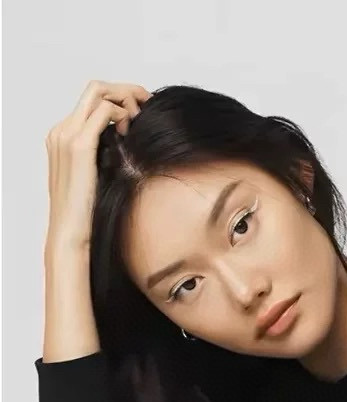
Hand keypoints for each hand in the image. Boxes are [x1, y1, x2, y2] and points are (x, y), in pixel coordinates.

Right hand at [44, 79, 151, 251]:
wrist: (70, 232)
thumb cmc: (87, 212)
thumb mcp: (97, 177)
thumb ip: (106, 156)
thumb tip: (131, 146)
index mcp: (63, 136)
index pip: (91, 100)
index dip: (119, 98)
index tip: (142, 109)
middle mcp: (61, 130)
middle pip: (95, 89)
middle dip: (126, 90)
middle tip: (149, 103)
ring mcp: (67, 135)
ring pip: (99, 93)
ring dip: (126, 99)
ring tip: (143, 118)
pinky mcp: (78, 145)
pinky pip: (104, 112)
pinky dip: (123, 114)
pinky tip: (133, 132)